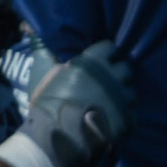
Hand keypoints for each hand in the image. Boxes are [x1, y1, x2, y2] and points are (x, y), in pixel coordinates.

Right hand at [0, 39, 136, 166]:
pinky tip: (111, 117)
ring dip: (122, 94)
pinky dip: (125, 115)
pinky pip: (133, 113)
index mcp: (94, 63)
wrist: (54, 136)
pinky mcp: (127, 119)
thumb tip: (33, 30)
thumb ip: (45, 52)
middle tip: (104, 82)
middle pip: (125, 69)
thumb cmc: (46, 101)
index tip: (99, 60)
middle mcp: (113, 78)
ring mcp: (122, 99)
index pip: (110, 47)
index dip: (105, 53)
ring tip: (107, 102)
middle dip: (117, 73)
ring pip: (131, 91)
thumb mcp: (41, 72)